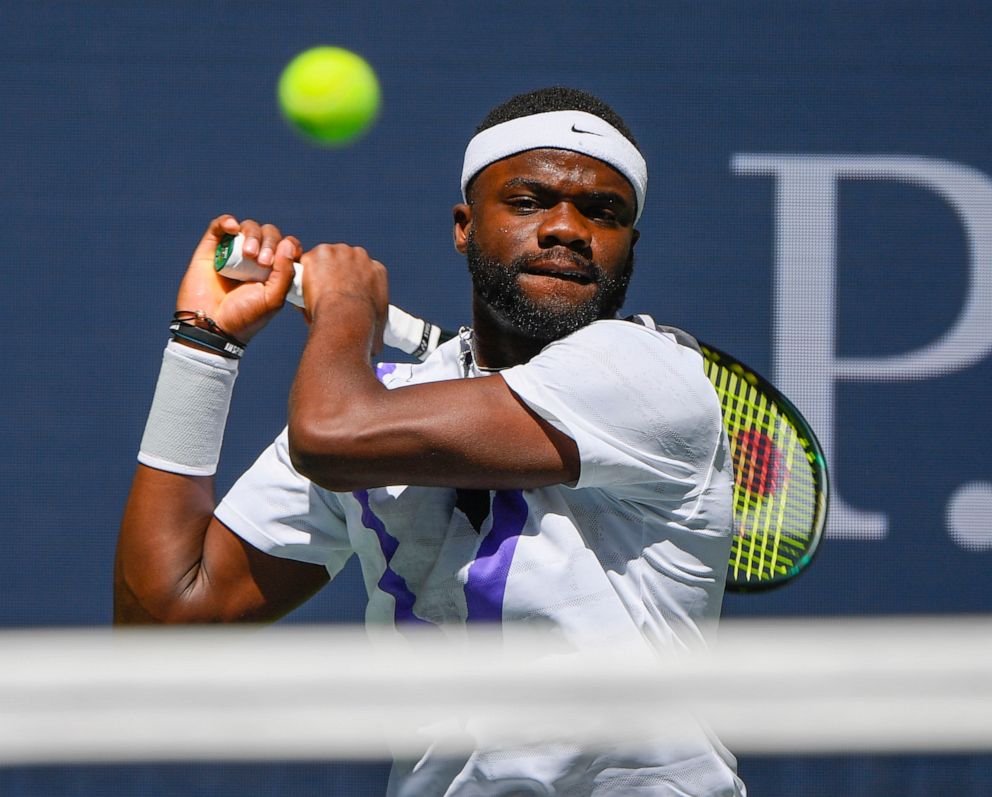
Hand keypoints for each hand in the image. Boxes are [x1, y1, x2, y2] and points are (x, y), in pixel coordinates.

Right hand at [175, 216, 301, 340]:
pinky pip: (219, 226)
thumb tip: (288, 244)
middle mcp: (254, 259)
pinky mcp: (211, 249)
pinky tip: (232, 228)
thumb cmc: (244, 317)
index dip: (289, 246)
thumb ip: (285, 273)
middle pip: (268, 233)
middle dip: (269, 242)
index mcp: (273, 270)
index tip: (286, 259)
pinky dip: (227, 221)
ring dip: (252, 234)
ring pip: (247, 227)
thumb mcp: (273, 299)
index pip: (285, 246)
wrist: (211, 326)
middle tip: (262, 262)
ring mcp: (232, 252)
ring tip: (249, 254)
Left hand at [299, 243, 388, 352]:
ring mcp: (338, 253)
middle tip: (324, 295)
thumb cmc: (364, 328)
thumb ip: (374, 323)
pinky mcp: (318, 255)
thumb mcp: (379, 323)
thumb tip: (375, 346)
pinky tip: (301, 291)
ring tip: (311, 295)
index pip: (362, 271)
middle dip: (333, 274)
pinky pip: (305, 263)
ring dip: (316, 273)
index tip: (343, 295)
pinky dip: (301, 275)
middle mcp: (359, 256)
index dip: (350, 283)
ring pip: (322, 259)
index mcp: (377, 270)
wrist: (348, 319)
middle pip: (342, 260)